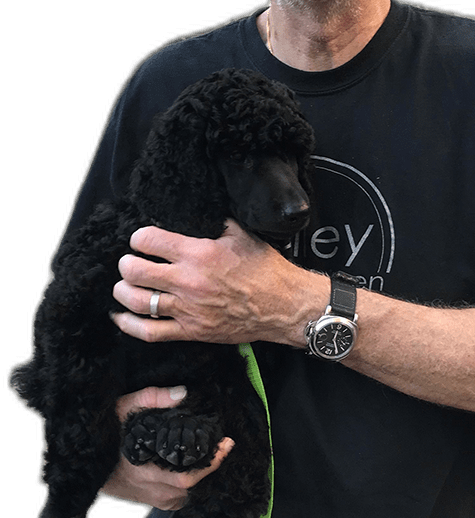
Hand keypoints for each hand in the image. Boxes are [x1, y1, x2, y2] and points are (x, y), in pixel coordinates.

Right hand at [99, 385, 233, 510]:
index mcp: (146, 468)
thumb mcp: (124, 409)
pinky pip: (179, 497)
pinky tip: (191, 466)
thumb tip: (182, 393)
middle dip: (209, 465)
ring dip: (199, 475)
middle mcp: (152, 488)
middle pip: (191, 484)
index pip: (186, 475)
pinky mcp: (156, 502)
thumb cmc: (110, 435)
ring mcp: (155, 498)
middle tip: (222, 444)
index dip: (210, 463)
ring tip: (208, 453)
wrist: (90, 466)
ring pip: (186, 493)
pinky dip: (189, 483)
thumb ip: (151, 398)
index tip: (227, 443)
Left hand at [111, 220, 317, 345]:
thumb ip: (214, 223)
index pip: (149, 241)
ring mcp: (188, 309)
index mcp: (199, 253)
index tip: (140, 239)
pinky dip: (129, 324)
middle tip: (128, 261)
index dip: (138, 237)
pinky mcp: (191, 331)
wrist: (282, 305)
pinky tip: (122, 316)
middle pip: (135, 271)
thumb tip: (197, 212)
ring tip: (124, 285)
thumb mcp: (241, 234)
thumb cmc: (265, 269)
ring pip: (137, 301)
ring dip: (123, 291)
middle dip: (126, 263)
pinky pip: (150, 332)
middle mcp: (188, 281)